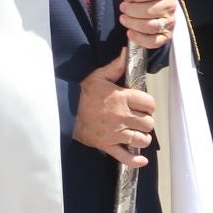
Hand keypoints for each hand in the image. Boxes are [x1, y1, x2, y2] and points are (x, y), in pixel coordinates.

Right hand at [73, 50, 156, 166]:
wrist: (64, 110)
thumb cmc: (82, 93)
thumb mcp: (98, 76)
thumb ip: (116, 66)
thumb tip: (126, 52)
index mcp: (121, 98)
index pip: (149, 103)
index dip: (148, 105)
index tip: (143, 105)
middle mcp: (121, 116)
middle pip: (148, 123)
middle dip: (145, 121)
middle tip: (138, 119)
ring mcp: (115, 132)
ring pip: (141, 139)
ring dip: (142, 137)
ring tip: (136, 133)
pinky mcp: (107, 144)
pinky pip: (125, 157)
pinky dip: (135, 160)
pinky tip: (141, 159)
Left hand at [119, 0, 175, 50]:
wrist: (146, 13)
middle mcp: (170, 6)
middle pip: (150, 11)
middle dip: (131, 11)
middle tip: (123, 9)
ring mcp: (169, 22)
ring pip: (151, 26)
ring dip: (133, 23)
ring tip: (124, 20)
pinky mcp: (166, 36)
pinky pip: (155, 41)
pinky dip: (140, 38)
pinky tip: (130, 32)